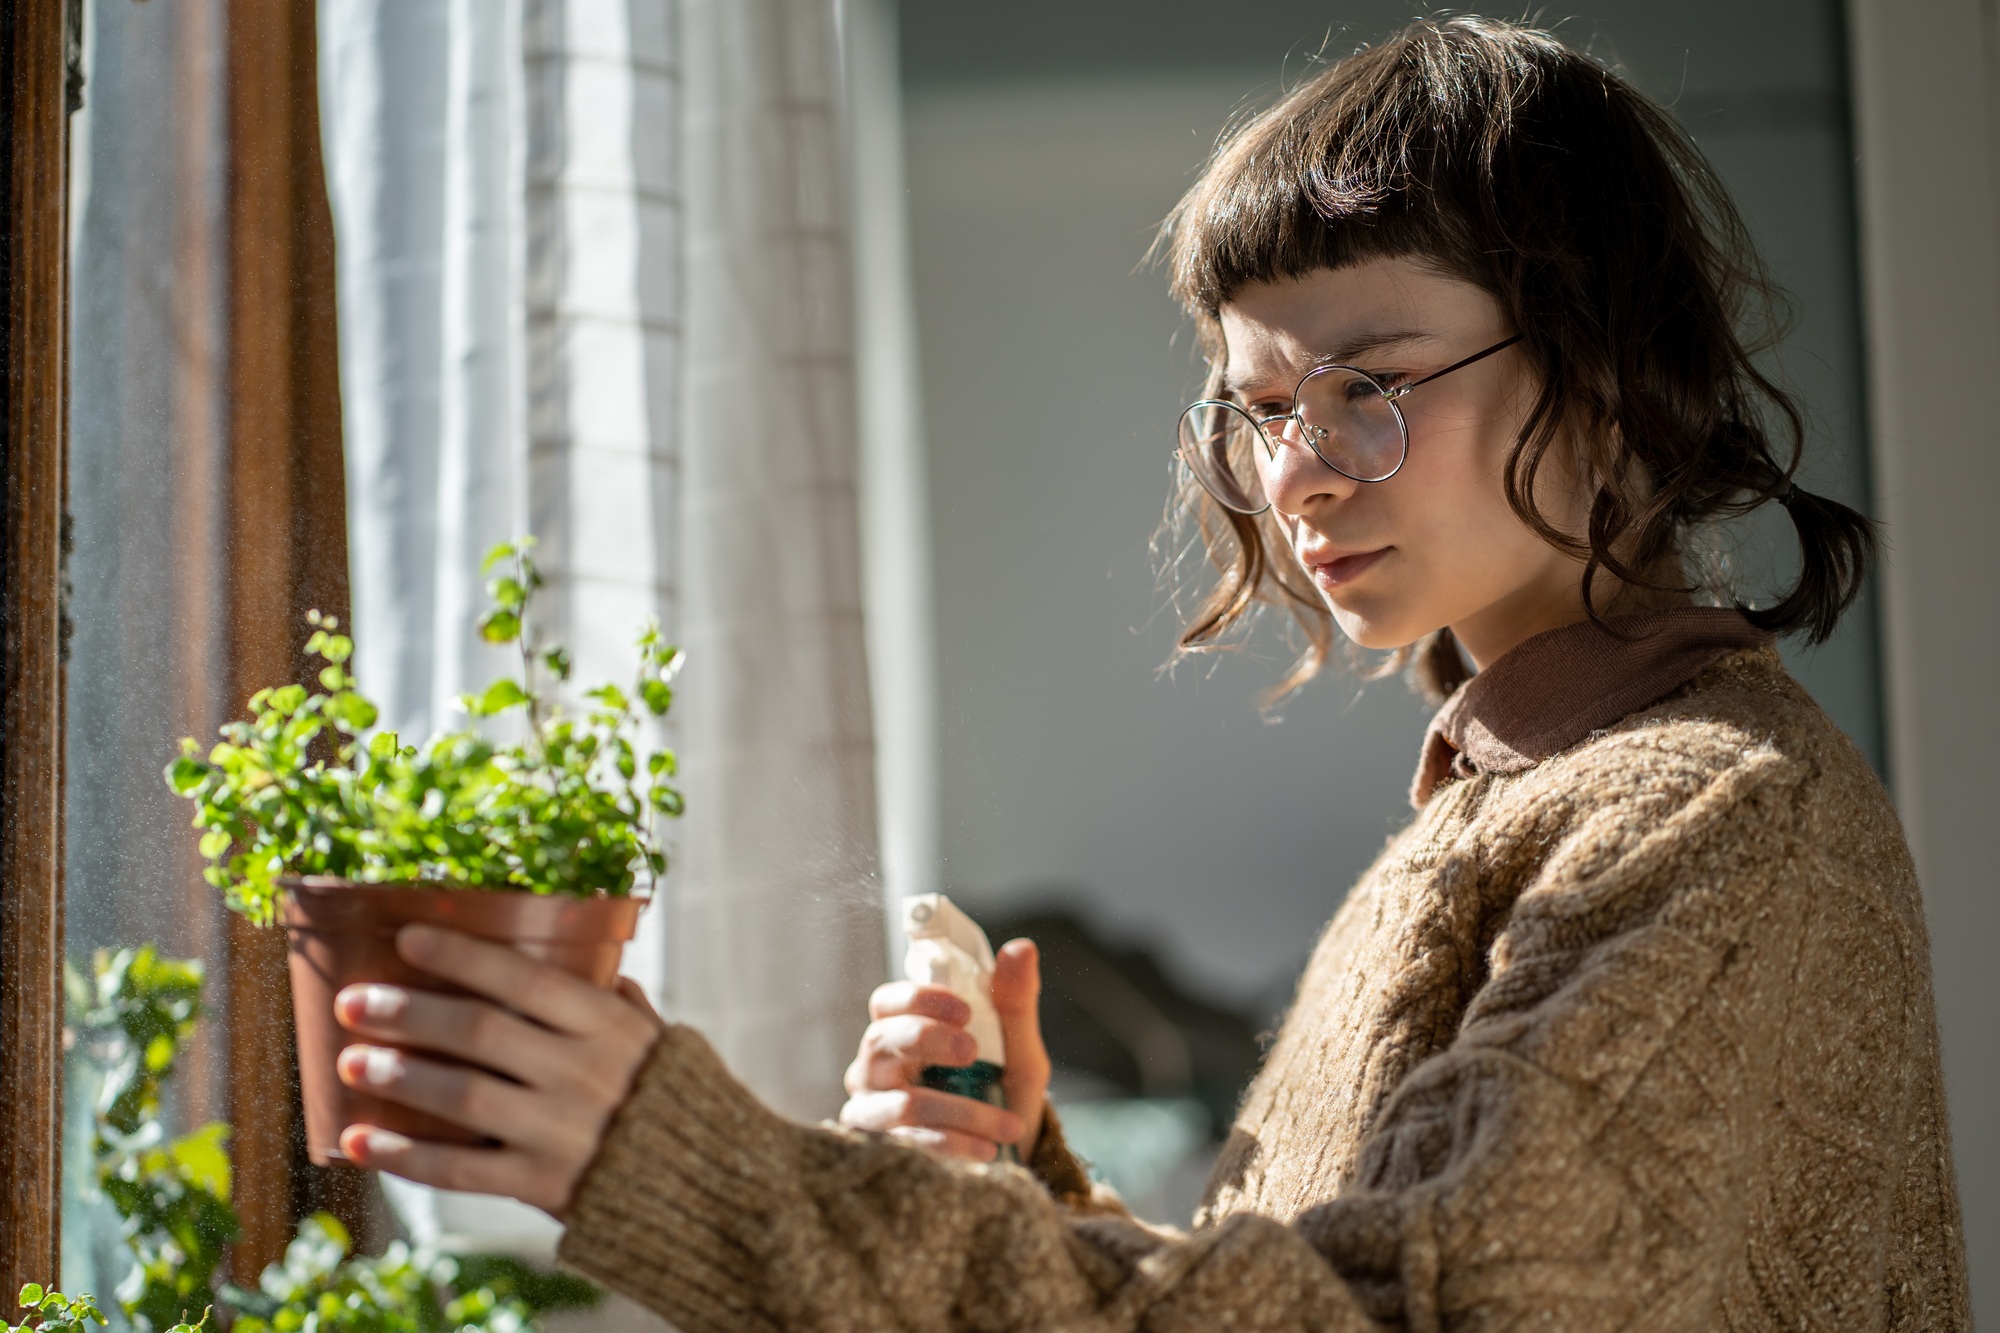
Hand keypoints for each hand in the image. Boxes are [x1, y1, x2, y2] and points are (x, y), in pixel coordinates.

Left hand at [331, 923, 663, 1215]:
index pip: (524, 978)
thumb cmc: (675, 1099)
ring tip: (349, 1064)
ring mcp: (561, 1130)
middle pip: (480, 1032)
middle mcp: (582, 1071)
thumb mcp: (658, 1038)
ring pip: (463, 1096)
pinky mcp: (545, 1184)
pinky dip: (406, 1156)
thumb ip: (620, 1001)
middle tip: (356, 1001)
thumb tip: (585, 955)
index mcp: (607, 1026)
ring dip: (398, 1077)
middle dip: (409, 1012)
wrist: (709, 1186)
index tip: (408, 937)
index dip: (462, 955)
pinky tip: (361, 1141)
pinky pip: (463, 1169)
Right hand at [838, 937, 1050, 1162]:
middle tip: (971, 1051)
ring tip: (1006, 1125)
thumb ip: (1014, 1001)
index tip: (964, 1011)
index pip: (887, 1003)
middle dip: (927, 1041)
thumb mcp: (1016, 1047)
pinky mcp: (879, 1152)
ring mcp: (872, 1111)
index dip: (919, 1000)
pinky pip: (908, 1145)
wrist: (1009, 1155)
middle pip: (880, 1041)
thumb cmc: (1002, 1090)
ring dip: (960, 1112)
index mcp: (902, 1031)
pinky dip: (952, 1146)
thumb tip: (1022, 948)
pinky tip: (986, 1151)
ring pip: (902, 1103)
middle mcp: (877, 1068)